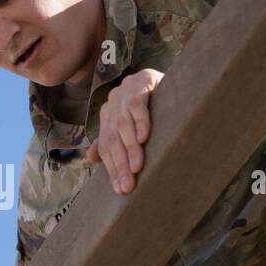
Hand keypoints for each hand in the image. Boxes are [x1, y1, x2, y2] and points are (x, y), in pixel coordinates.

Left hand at [86, 68, 163, 193]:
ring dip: (129, 148)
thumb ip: (112, 139)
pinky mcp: (142, 81)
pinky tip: (143, 138)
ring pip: (122, 124)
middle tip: (128, 186)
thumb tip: (91, 158)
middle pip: (112, 138)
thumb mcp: (133, 123)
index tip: (120, 189)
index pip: (106, 145)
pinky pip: (137, 104)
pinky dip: (139, 122)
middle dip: (120, 164)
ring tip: (136, 167)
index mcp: (109, 114)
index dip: (112, 168)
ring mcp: (126, 90)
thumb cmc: (156, 105)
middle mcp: (113, 102)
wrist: (175, 75)